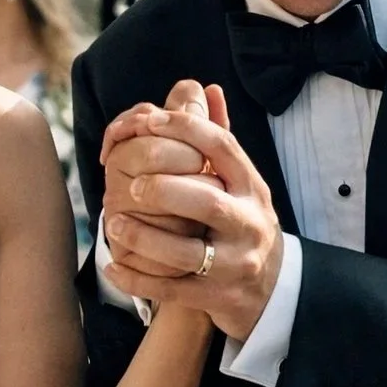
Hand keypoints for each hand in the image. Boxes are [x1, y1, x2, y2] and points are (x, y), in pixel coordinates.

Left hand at [100, 95, 284, 340]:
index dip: (187, 129)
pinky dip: (138, 279)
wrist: (273, 292)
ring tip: (113, 222)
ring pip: (185, 252)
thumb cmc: (244, 225)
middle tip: (132, 185)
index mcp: (252, 188)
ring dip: (144, 237)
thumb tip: (206, 89)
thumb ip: (219, 140)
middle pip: (207, 201)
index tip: (150, 121)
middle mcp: (248, 223)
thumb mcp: (241, 184)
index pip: (223, 148)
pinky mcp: (217, 298)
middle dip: (164, 190)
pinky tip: (113, 267)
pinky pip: (171, 290)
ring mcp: (234, 264)